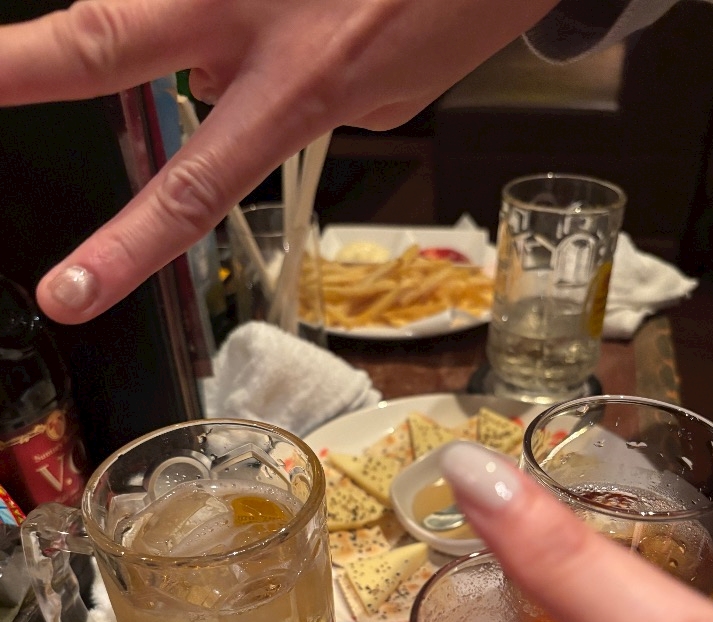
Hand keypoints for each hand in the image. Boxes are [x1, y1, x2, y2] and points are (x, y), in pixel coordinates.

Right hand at [0, 0, 556, 323]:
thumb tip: (231, 97)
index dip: (121, 248)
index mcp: (297, 84)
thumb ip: (299, 107)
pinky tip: (282, 14)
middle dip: (14, 67)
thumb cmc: (458, 0)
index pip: (187, 188)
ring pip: (149, 2)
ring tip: (251, 45)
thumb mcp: (388, 90)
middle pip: (98, 42)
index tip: (66, 291)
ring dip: (173, 26)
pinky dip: (217, 7)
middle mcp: (245, 11)